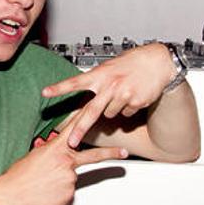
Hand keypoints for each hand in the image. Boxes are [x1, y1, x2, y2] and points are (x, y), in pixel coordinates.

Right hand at [0, 117, 126, 204]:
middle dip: (111, 154)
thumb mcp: (33, 156)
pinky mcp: (69, 195)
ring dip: (59, 181)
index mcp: (55, 149)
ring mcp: (69, 179)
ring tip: (42, 185)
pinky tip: (45, 194)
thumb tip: (51, 150)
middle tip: (124, 153)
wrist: (11, 195)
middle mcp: (66, 162)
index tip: (99, 111)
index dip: (88, 119)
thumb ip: (47, 152)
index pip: (75, 129)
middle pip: (92, 156)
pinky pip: (66, 193)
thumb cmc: (17, 176)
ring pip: (70, 178)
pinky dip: (57, 193)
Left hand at [42, 43, 174, 146]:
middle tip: (70, 142)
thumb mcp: (109, 67)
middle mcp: (110, 85)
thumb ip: (97, 81)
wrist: (158, 62)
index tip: (45, 92)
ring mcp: (122, 95)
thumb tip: (87, 95)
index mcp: (100, 75)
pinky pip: (126, 113)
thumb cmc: (132, 62)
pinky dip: (129, 108)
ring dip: (113, 108)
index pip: (75, 82)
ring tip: (122, 93)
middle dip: (80, 130)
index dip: (59, 88)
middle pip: (91, 112)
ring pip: (110, 114)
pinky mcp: (135, 103)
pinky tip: (134, 95)